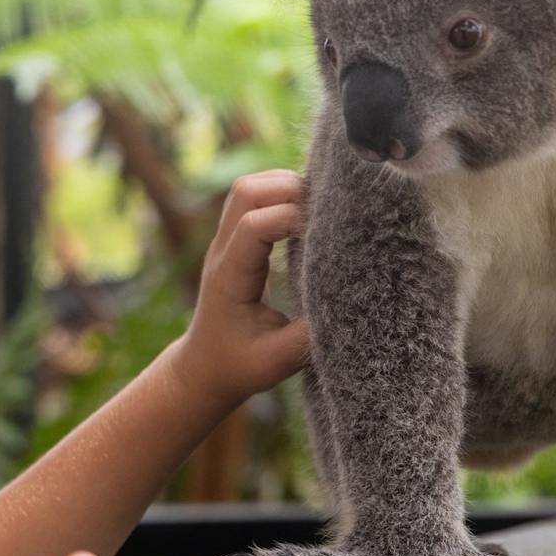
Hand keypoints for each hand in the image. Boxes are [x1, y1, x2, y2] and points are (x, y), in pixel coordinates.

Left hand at [169, 169, 311, 409]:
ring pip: (249, 187)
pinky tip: (310, 216)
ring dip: (287, 187)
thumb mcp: (277, 361)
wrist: (203, 367)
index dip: (292, 217)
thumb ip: (311, 334)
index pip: (253, 226)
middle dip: (291, 190)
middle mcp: (223, 252)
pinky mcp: (237, 241)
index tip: (329, 231)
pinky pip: (255, 199)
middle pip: (247, 191)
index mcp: (229, 278)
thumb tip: (352, 303)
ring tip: (324, 210)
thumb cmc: (238, 366)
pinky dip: (283, 195)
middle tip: (331, 210)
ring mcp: (226, 242)